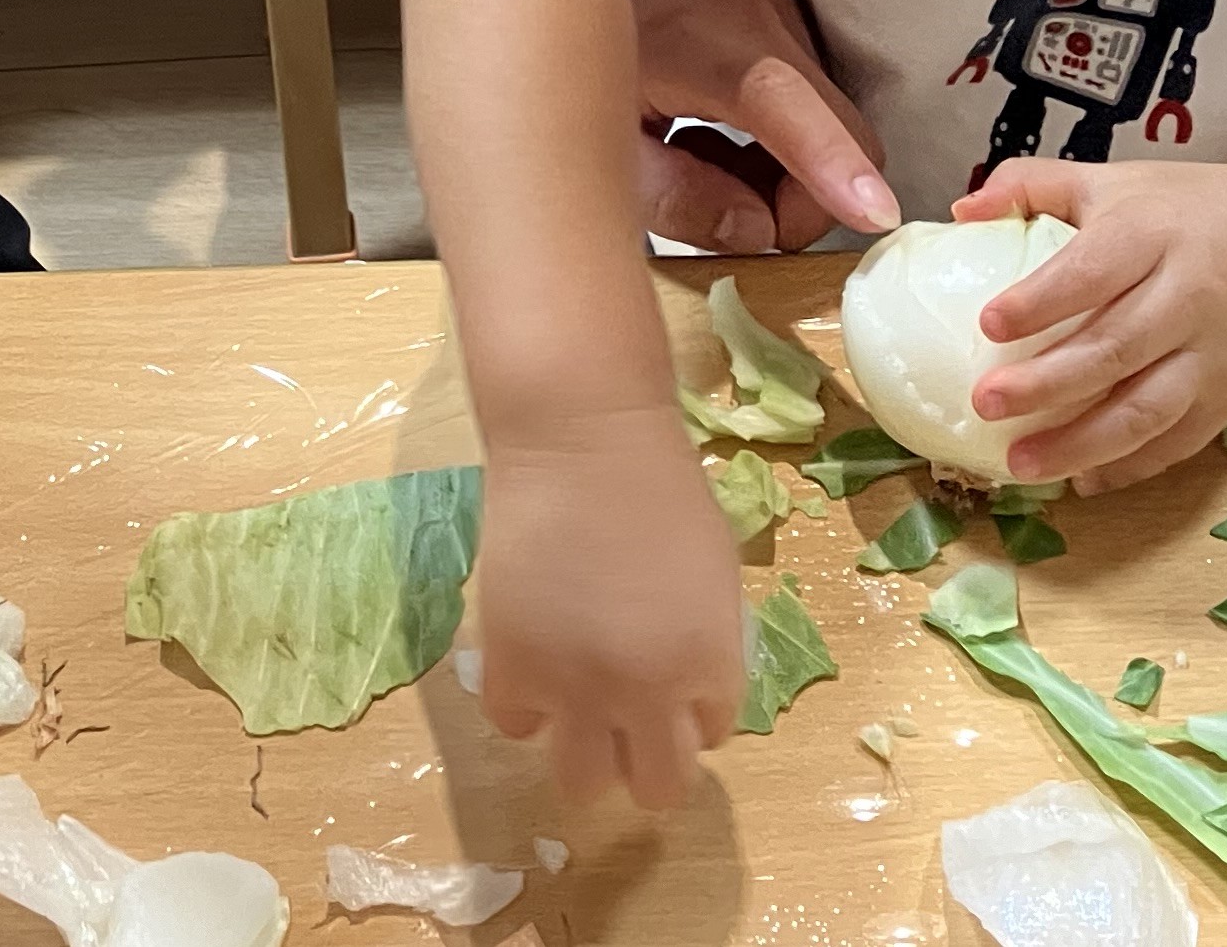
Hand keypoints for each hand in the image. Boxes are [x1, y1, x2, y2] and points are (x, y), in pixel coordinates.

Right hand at [475, 413, 746, 806]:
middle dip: (648, 762)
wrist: (582, 440)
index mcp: (711, 667)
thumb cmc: (658, 486)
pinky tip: (533, 667)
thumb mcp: (714, 574)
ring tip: (578, 708)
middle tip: (630, 723)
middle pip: (657, 788)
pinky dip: (526, 707)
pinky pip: (516, 725)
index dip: (688, 709)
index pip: (710, 734)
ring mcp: (575, 687)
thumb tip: (682, 686)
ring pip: (584, 782)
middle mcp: (647, 694)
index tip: (669, 679)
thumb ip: (705, 642)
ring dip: (587, 752)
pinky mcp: (511, 665)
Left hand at [629, 0, 898, 251]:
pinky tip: (713, 130)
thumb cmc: (574, 58)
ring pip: (829, 121)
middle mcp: (755, 8)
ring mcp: (778, 3)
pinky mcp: (786, 9)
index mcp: (698, 40)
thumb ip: (677, 198)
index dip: (833, 165)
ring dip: (781, 170)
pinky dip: (779, 138)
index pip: (782, 104)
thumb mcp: (602, 147)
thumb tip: (759, 229)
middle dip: (798, 199)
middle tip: (728, 217)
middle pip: (834, 130)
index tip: (875, 212)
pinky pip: (814, 98)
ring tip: (698, 158)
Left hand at [952, 157, 1226, 491]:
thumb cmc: (1193, 210)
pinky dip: (1130, 466)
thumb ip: (1035, 185)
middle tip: (986, 404)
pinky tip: (1083, 478)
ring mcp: (1214, 354)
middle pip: (1115, 348)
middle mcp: (1188, 296)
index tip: (987, 324)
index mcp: (1153, 233)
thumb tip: (962, 207)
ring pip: (1147, 409)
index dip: (1041, 300)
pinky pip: (1179, 441)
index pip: (1093, 270)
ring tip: (1021, 463)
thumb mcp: (1116, 180)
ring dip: (1082, 443)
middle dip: (1047, 384)